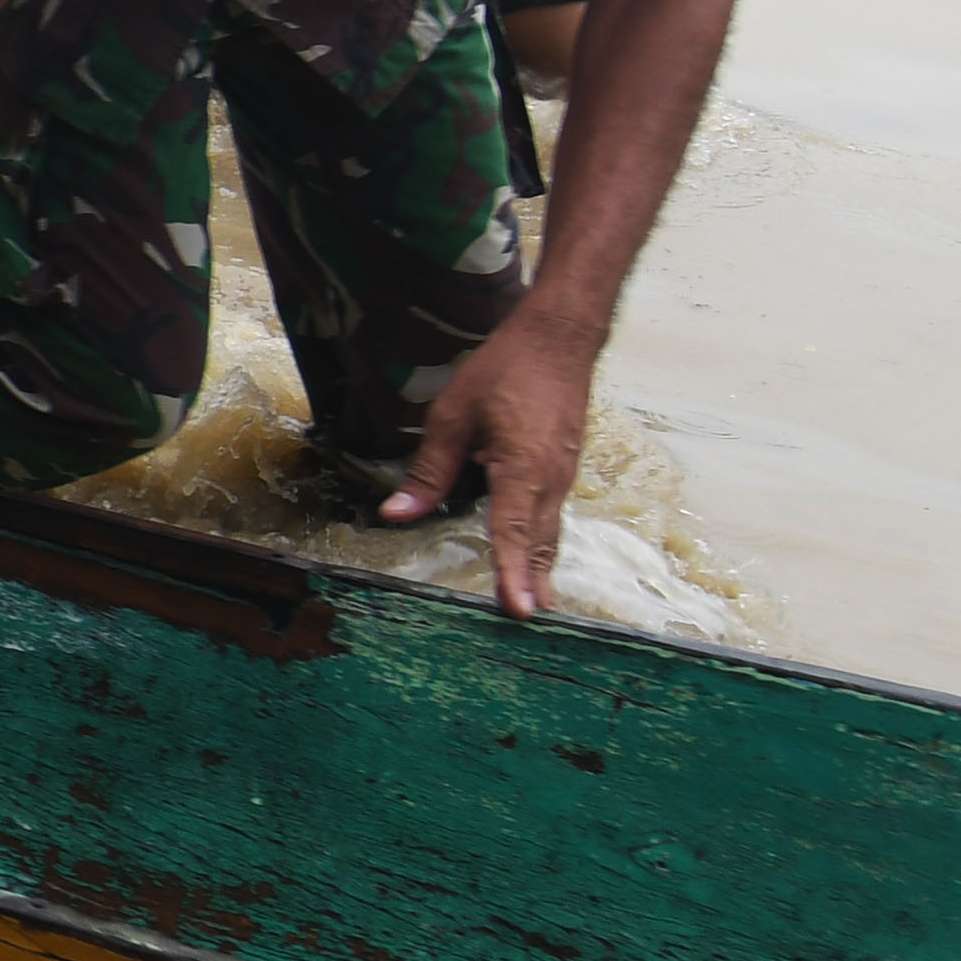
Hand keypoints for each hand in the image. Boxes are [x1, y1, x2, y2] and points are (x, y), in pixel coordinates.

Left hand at [389, 307, 595, 616]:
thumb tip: (397, 513)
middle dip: (532, 583)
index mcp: (523, 468)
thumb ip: (429, 469)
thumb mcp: (453, 416)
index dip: (514, 573)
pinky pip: (551, 514)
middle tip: (524, 621)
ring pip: (548, 531)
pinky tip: (534, 557)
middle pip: (538, 541)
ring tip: (534, 604)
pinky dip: (542, 542)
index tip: (519, 609)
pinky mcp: (562, 467)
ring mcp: (562, 474)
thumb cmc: (506, 370)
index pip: (514, 531)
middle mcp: (549, 478)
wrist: (559, 339)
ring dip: (540, 568)